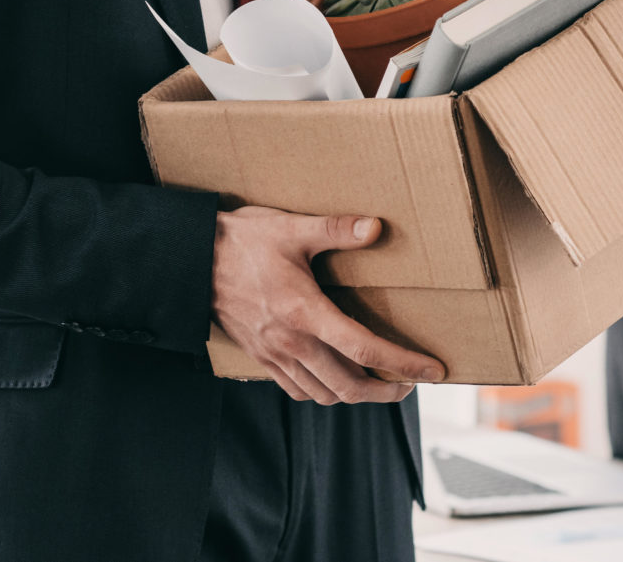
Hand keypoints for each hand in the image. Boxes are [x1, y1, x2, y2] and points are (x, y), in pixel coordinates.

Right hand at [210, 205, 446, 403]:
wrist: (190, 262)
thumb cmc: (241, 242)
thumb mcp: (291, 229)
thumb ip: (336, 229)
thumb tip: (375, 227)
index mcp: (304, 312)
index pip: (363, 348)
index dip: (403, 363)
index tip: (432, 371)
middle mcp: (291, 342)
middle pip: (348, 386)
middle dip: (386, 391)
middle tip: (411, 383)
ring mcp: (274, 354)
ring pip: (323, 394)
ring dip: (356, 395)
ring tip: (379, 382)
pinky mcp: (260, 357)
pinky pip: (297, 389)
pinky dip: (323, 392)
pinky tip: (335, 378)